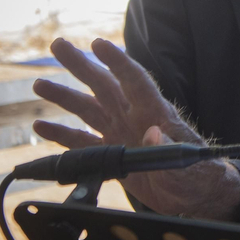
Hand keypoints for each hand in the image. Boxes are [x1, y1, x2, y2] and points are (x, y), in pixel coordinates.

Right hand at [32, 38, 239, 218]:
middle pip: (104, 85)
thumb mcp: (186, 163)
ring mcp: (121, 134)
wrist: (195, 196)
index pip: (135, 81)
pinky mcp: (113, 155)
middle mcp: (134, 117)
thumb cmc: (199, 174)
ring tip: (40, 84)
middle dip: (80, 65)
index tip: (99, 44)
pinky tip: (42, 126)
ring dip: (65, 96)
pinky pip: (82, 142)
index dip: (118, 61)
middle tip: (58, 45)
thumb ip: (167, 150)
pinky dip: (62, 134)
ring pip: (88, 109)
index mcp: (155, 113)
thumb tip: (151, 133)